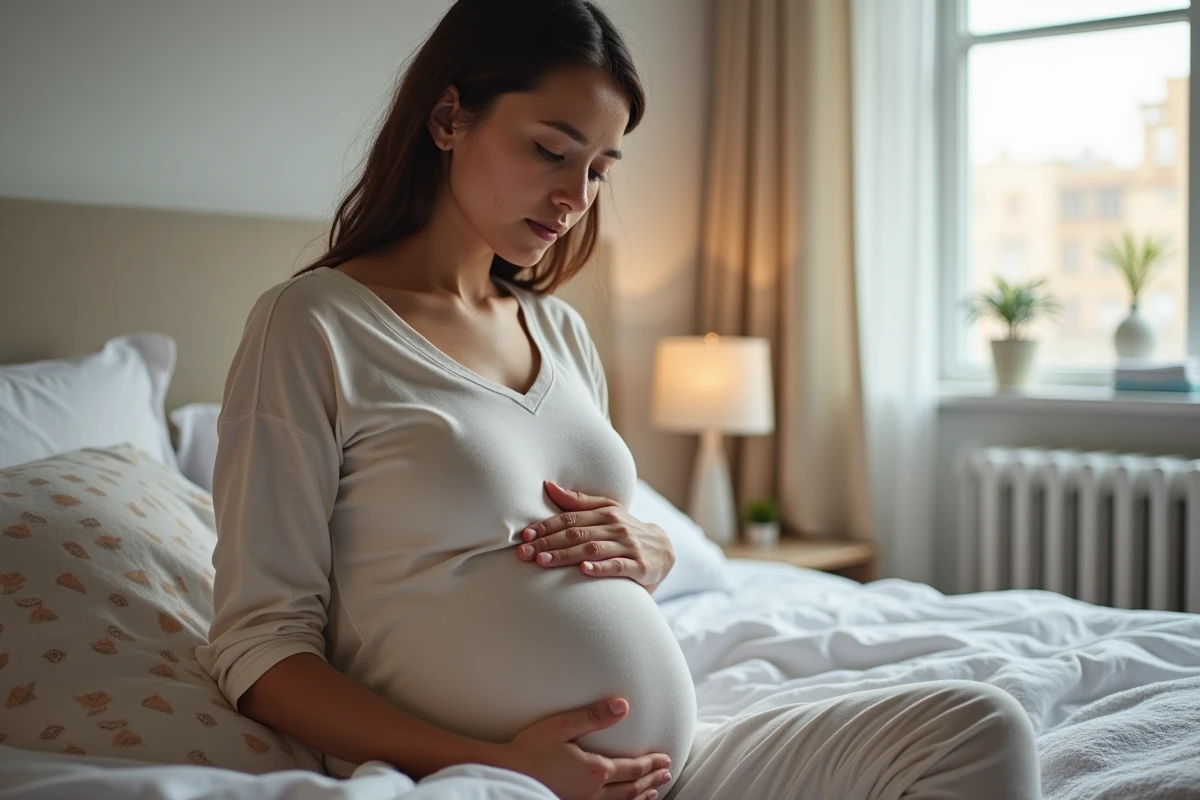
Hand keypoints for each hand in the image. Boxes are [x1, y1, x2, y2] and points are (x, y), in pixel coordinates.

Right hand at [483, 697, 672, 799]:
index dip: (651, 762)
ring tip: (654, 791)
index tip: (665, 758)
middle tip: (666, 772)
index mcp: (595, 770)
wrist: (505, 774)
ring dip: (641, 796)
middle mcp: (594, 792)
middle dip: (651, 778)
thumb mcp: (562, 725)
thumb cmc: (529, 749)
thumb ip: (594, 716)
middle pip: (631, 787)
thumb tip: (623, 705)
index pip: (632, 767)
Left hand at [516, 481, 674, 589]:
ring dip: (566, 555)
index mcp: (605, 513)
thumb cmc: (626, 531)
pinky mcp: (639, 566)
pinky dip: (600, 568)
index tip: (525, 535)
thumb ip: (578, 502)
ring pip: (592, 549)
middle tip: (525, 552)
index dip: (546, 526)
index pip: (570, 518)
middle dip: (548, 542)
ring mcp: (628, 546)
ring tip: (543, 561)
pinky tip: (584, 570)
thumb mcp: (607, 512)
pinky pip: (618, 566)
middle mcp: (616, 527)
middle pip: (576, 533)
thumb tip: (548, 485)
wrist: (665, 551)